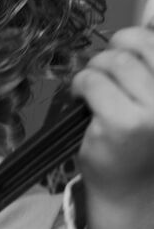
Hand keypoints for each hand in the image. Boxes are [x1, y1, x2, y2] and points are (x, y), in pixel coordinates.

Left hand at [72, 11, 153, 228]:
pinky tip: (86, 104)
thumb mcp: (153, 86)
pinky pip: (92, 81)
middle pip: (134, 42)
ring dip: (95, 74)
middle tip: (110, 78)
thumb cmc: (142, 135)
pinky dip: (81, 87)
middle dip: (114, 54)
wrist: (130, 189)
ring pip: (110, 61)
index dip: (138, 40)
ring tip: (100, 96)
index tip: (130, 57)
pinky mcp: (125, 123)